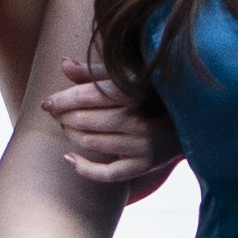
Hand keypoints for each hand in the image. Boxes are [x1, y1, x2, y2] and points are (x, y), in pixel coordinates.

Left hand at [44, 59, 178, 191]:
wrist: (191, 121)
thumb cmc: (151, 95)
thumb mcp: (127, 78)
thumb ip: (94, 73)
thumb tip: (63, 64)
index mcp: (133, 92)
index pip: (86, 95)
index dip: (61, 99)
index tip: (47, 103)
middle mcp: (138, 118)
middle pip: (85, 119)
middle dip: (64, 116)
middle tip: (57, 114)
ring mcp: (141, 145)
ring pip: (90, 142)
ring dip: (70, 135)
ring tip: (66, 127)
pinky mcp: (143, 166)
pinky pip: (105, 174)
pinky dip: (82, 167)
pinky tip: (68, 157)